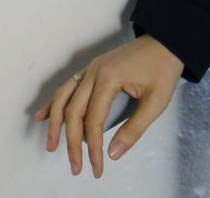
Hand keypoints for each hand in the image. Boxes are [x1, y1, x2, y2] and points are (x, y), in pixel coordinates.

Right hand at [33, 34, 184, 177]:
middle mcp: (93, 72)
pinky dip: (54, 103)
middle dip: (72, 142)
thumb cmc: (163, 69)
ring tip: (52, 145)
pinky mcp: (92, 69)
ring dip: (56, 123)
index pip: (93, 120)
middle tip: (76, 167)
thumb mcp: (156, 102)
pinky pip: (67, 87)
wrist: (166, 41)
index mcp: (109, 79)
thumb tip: (113, 153)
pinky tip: (43, 116)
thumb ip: (134, 129)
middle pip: (73, 111)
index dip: (93, 147)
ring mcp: (90, 69)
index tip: (96, 167)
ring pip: (64, 97)